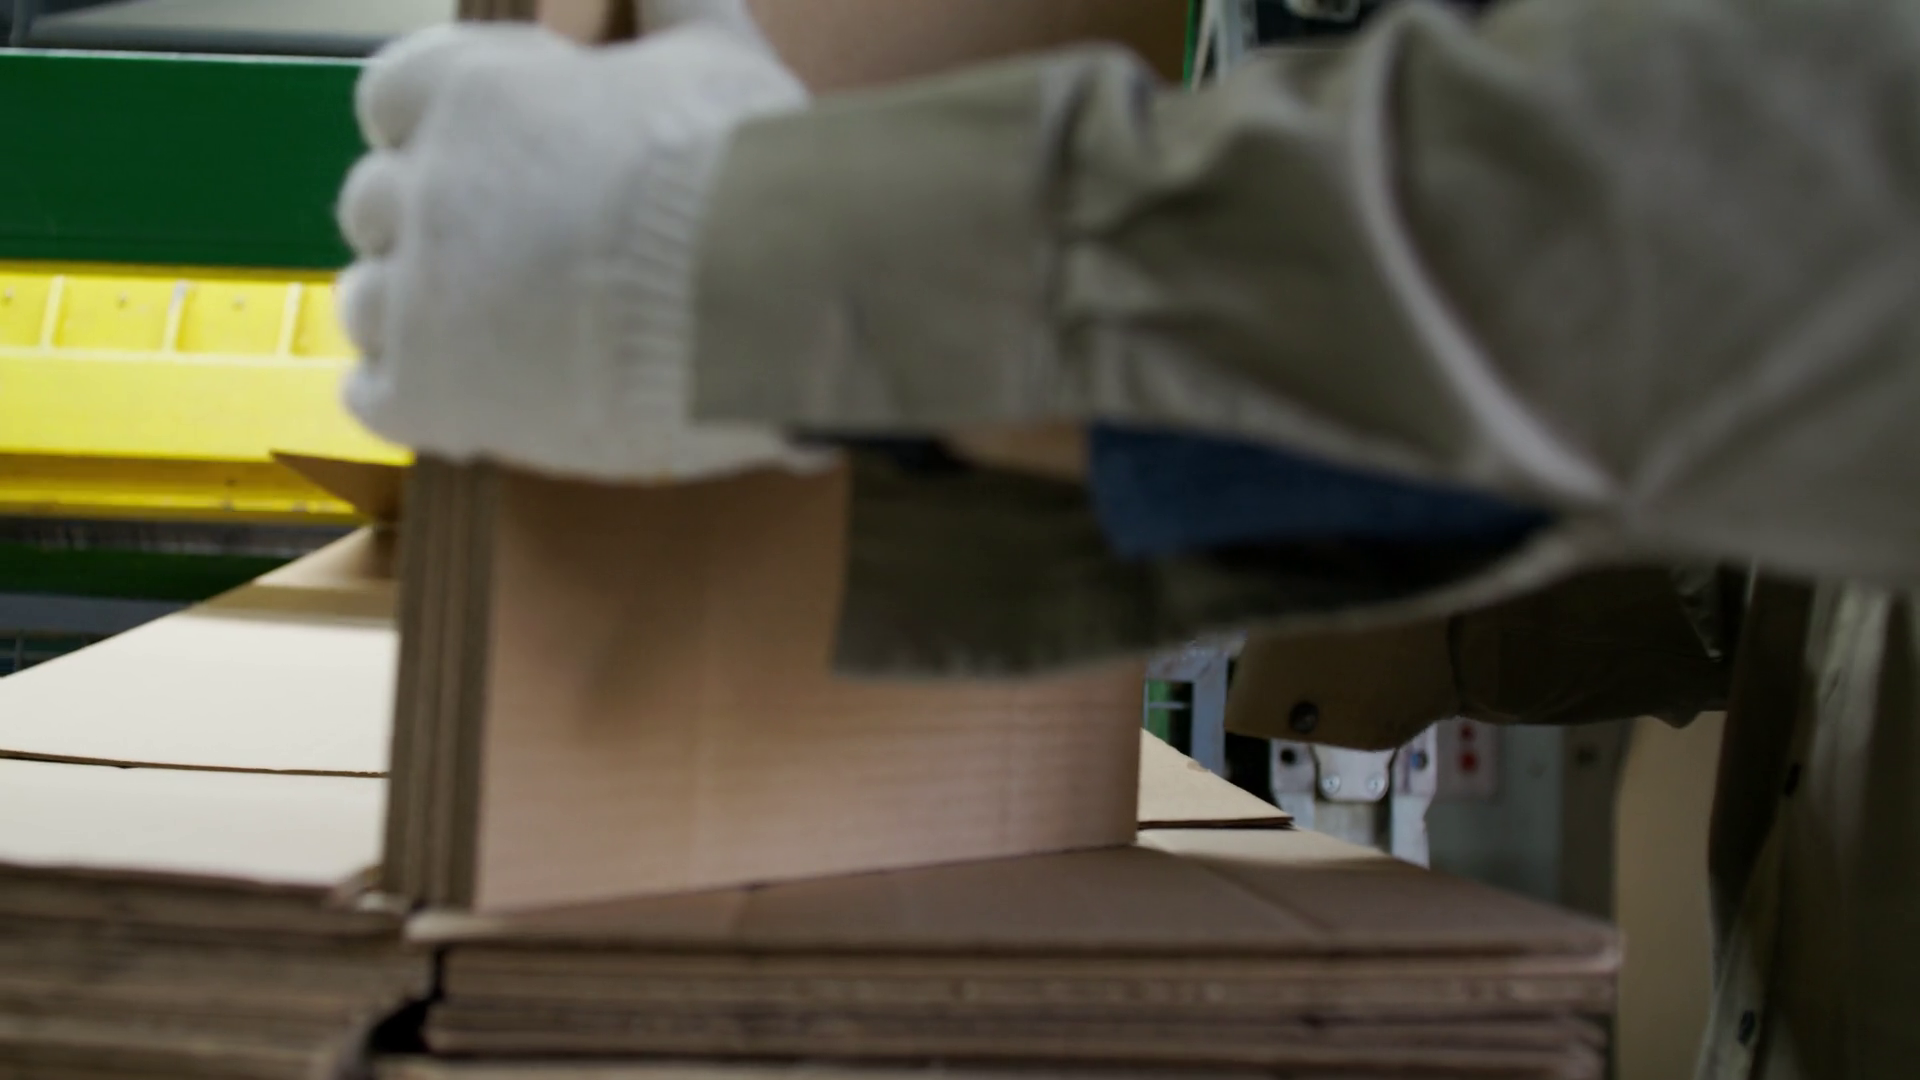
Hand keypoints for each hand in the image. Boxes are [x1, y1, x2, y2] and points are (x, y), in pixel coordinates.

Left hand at [336, 4, 830, 480]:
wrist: (760, 304)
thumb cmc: (741, 176)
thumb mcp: (714, 54)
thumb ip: (671, 1)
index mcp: (469, 90)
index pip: (393, 96)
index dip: (444, 133)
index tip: (500, 166)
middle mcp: (422, 185)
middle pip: (376, 204)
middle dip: (436, 229)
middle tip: (520, 264)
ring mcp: (417, 296)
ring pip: (367, 303)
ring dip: (419, 317)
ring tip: (507, 341)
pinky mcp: (430, 396)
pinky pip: (374, 395)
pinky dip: (418, 397)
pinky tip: (483, 398)